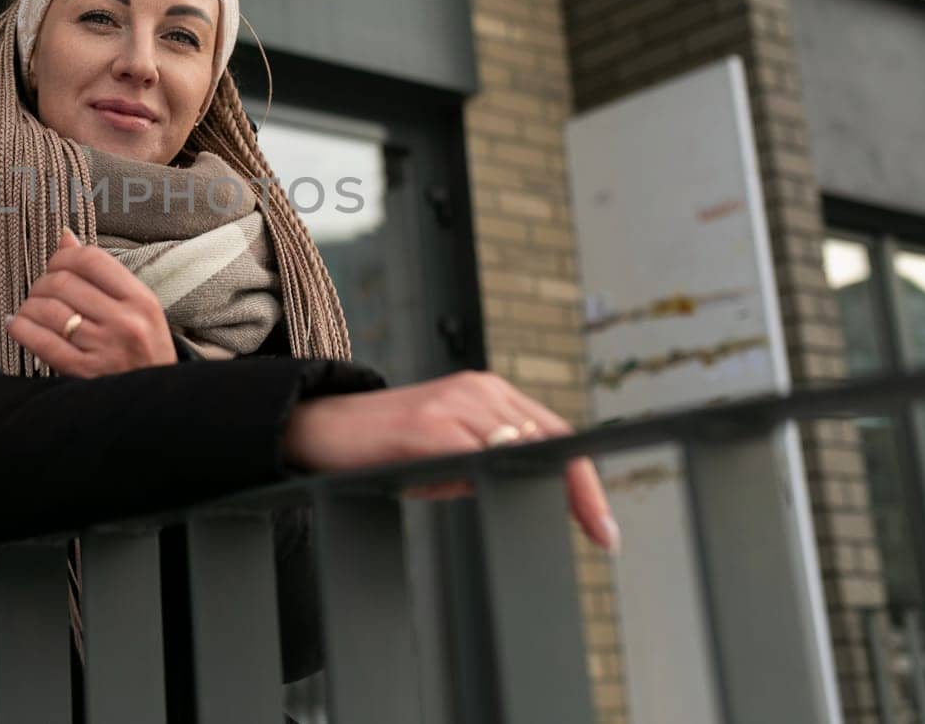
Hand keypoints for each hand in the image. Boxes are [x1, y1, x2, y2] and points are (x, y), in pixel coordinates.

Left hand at [4, 227, 177, 377]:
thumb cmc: (142, 349)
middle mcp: (125, 322)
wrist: (156, 401)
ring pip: (47, 310)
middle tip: (40, 293)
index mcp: (141, 300)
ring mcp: (104, 349)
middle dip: (42, 283)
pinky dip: (19, 328)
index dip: (62, 257)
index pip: (91, 259)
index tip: (55, 266)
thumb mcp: (136, 308)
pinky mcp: (83, 374)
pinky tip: (15, 325)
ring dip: (28, 306)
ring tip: (30, 311)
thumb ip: (102, 273)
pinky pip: (40, 341)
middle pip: (63, 282)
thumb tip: (64, 235)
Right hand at [283, 371, 619, 554]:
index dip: (585, 479)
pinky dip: (500, 480)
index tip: (604, 526)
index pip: (554, 433)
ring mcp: (452, 405)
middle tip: (604, 535)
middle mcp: (476, 390)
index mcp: (487, 393)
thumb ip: (490, 462)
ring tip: (573, 523)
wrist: (319, 427)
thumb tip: (539, 494)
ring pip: (521, 448)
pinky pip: (478, 456)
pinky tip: (512, 503)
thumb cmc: (386, 448)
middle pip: (550, 440)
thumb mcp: (448, 452)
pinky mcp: (426, 426)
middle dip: (582, 490)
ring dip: (549, 489)